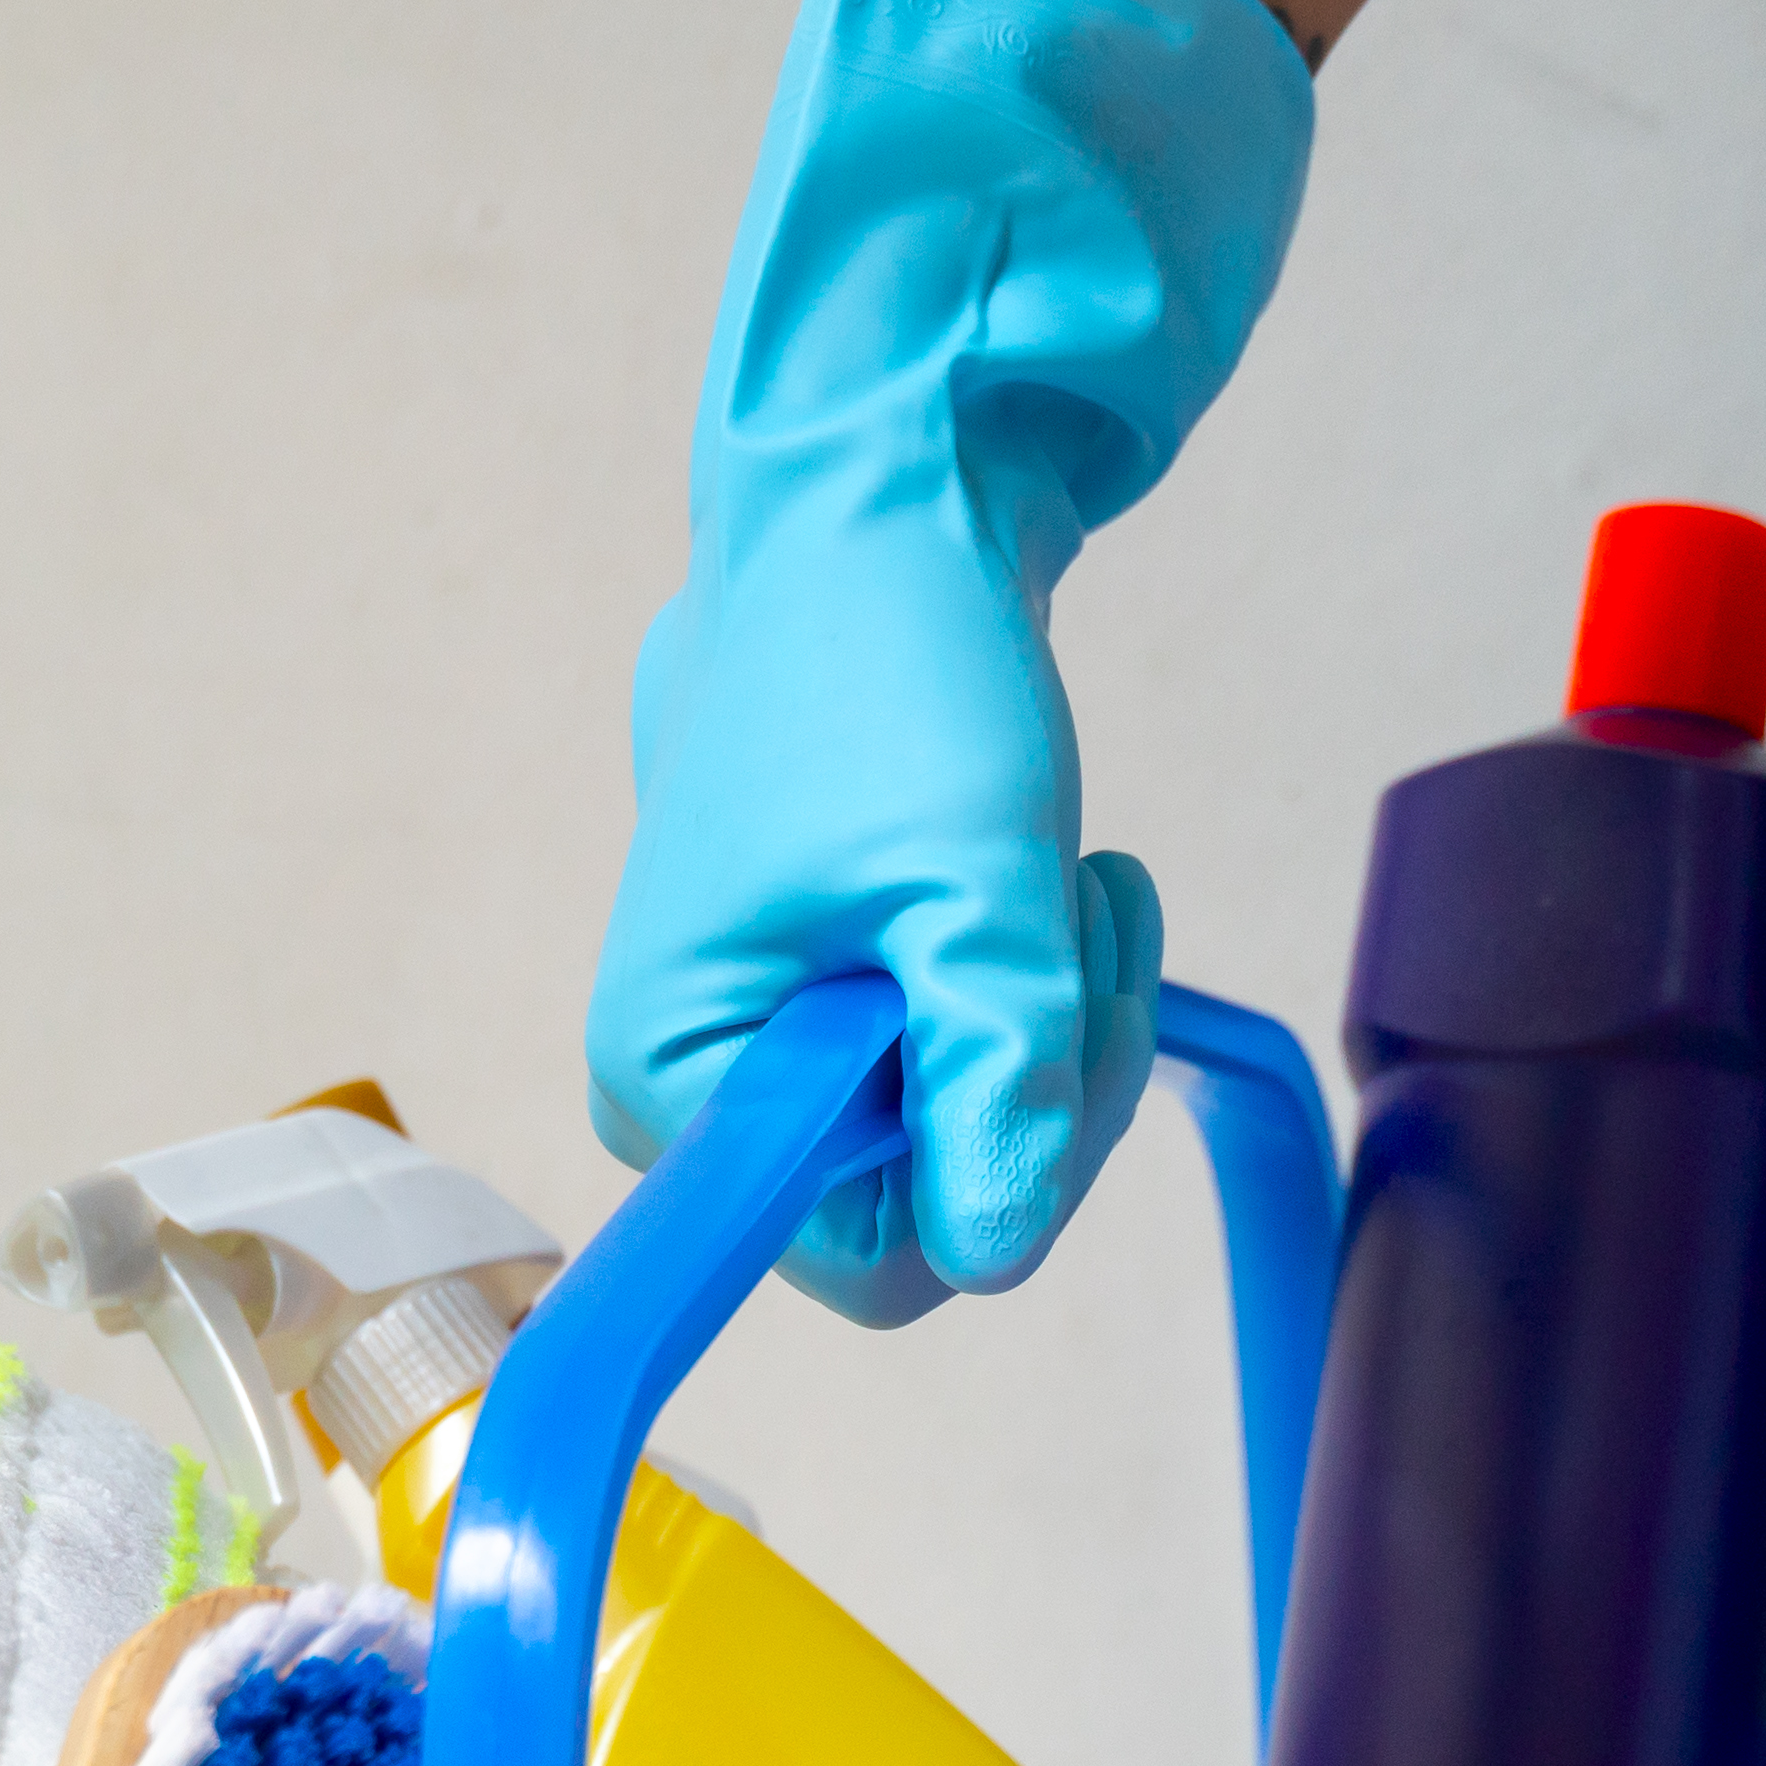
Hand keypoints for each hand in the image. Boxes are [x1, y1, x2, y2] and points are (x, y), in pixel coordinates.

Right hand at [585, 0, 1312, 1323]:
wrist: (870, 506)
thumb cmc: (891, 676)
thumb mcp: (974, 888)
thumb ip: (994, 1077)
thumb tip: (996, 1257)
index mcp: (676, 1083)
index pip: (870, 1259)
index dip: (995, 1170)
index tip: (1054, 1020)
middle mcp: (689, 1088)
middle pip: (919, 1203)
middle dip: (1042, 1080)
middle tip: (1089, 917)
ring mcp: (754, 1040)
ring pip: (956, 1133)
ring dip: (1054, 1023)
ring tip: (1073, 880)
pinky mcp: (815, 993)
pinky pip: (951, 1061)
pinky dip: (1025, 988)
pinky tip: (1043, 888)